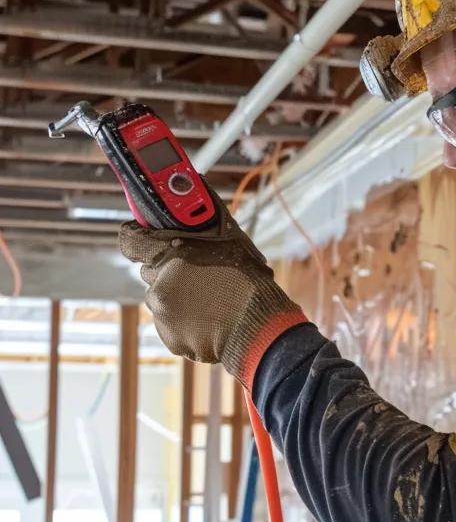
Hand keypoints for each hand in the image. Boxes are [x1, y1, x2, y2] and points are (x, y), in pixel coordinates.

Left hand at [119, 194, 307, 385]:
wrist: (259, 328)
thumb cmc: (249, 281)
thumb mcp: (233, 239)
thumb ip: (207, 217)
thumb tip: (197, 185)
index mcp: (170, 256)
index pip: (130, 239)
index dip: (138, 235)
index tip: (146, 235)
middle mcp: (159, 284)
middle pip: (152, 270)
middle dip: (170, 269)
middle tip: (198, 270)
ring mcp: (162, 313)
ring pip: (162, 296)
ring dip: (179, 294)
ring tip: (210, 297)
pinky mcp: (169, 336)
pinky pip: (170, 321)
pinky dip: (185, 318)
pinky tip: (209, 315)